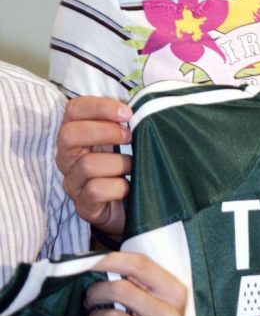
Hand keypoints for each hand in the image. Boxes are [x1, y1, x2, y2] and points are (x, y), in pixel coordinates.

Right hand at [57, 96, 132, 237]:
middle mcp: (68, 158)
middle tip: (129, 136)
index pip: (73, 110)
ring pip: (87, 165)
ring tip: (132, 167)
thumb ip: (123, 123)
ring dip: (118, 163)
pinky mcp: (83, 206)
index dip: (99, 106)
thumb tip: (134, 108)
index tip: (127, 113)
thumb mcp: (124, 141)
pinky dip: (118, 187)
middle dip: (104, 132)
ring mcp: (73, 183)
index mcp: (77, 136)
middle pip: (68, 135)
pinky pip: (96, 190)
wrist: (133, 209)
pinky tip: (128, 188)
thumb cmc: (127, 169)